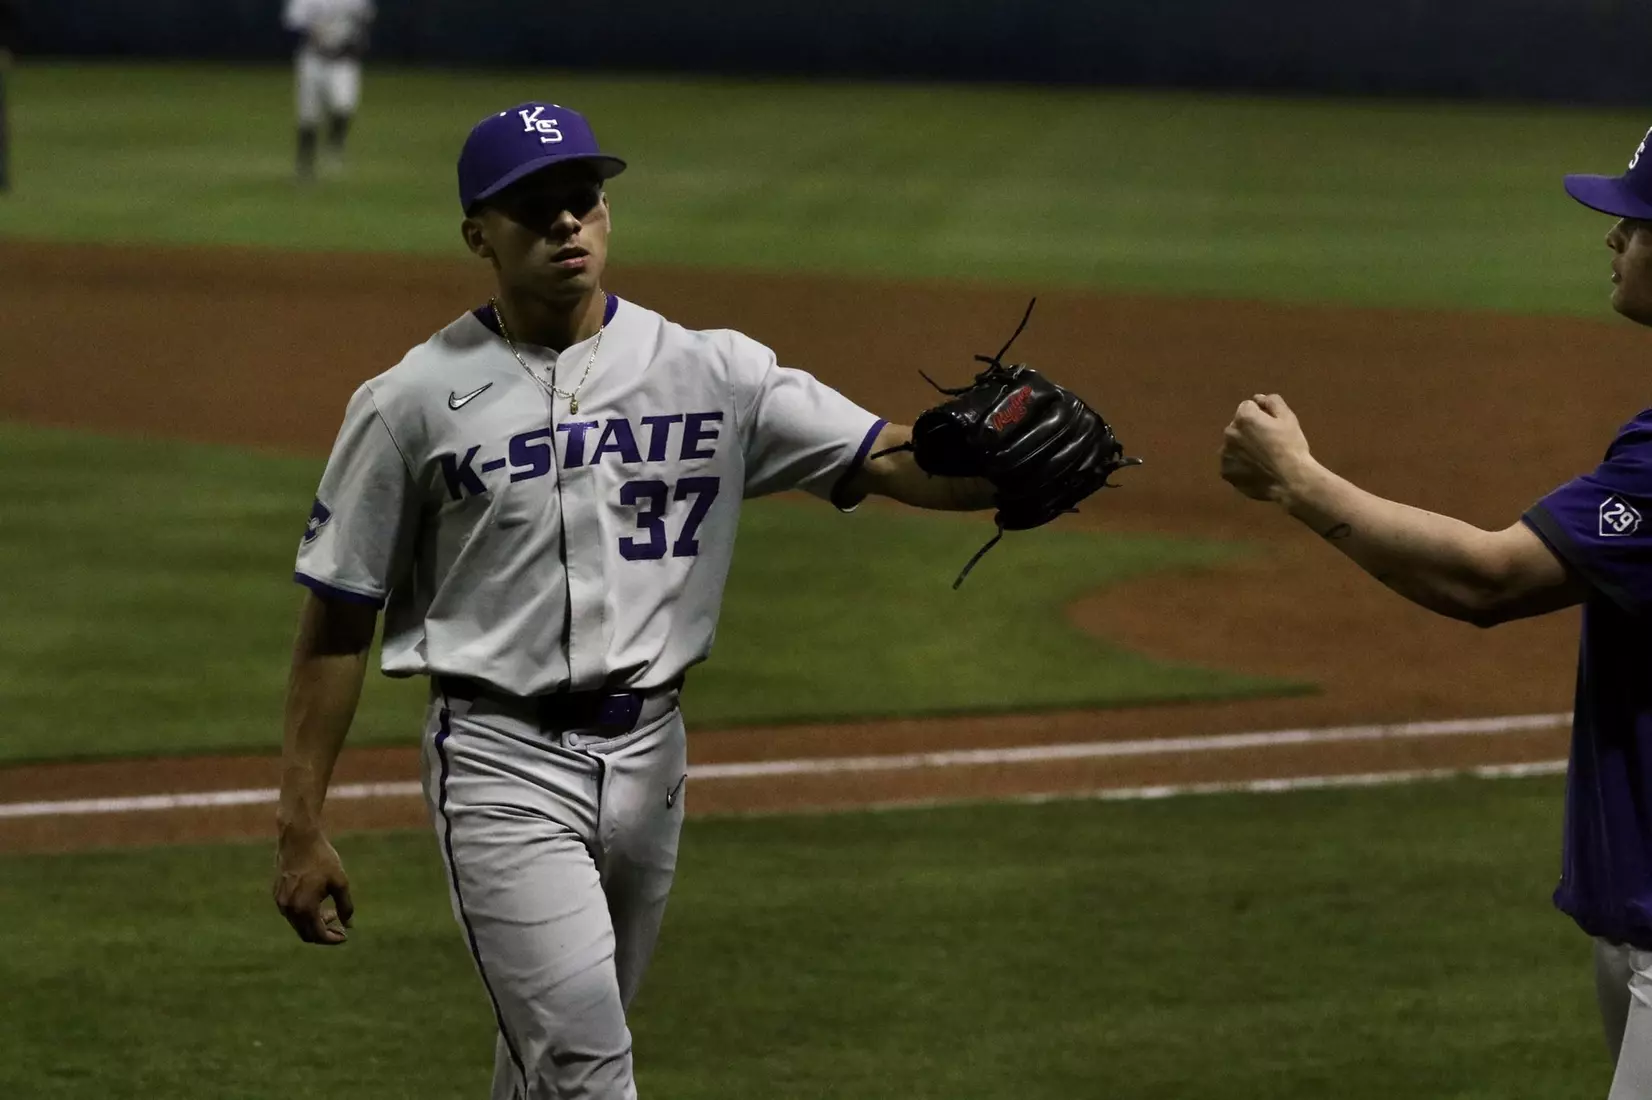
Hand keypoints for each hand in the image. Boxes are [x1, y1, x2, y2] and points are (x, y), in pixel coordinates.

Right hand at [273, 828, 353, 944]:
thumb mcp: (340, 882)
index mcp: (304, 908)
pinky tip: (317, 902)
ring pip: (298, 924)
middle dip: (324, 933)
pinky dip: (305, 914)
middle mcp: (289, 909)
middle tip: (340, 924)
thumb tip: (349, 925)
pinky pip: (291, 913)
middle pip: (306, 934)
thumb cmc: (322, 859)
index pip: (318, 935)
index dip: (333, 939)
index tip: (345, 935)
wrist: (299, 838)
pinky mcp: (277, 894)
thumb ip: (345, 906)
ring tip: (331, 911)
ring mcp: (280, 902)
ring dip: (315, 923)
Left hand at [1220, 393, 1313, 502]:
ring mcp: (1225, 454)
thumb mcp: (1288, 418)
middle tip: (1268, 444)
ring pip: (1233, 445)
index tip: (1272, 427)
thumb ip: (1272, 402)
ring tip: (1262, 459)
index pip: (1248, 407)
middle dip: (1249, 431)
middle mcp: (1229, 433)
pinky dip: (1240, 466)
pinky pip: (1232, 464)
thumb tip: (1258, 398)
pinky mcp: (1225, 472)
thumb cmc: (1291, 447)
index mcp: (1244, 417)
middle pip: (1238, 426)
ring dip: (1242, 448)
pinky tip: (1255, 471)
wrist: (1290, 480)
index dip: (1261, 415)